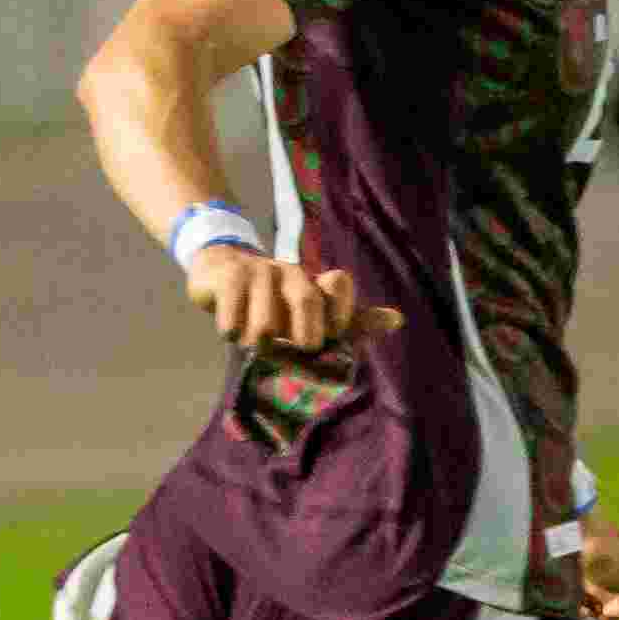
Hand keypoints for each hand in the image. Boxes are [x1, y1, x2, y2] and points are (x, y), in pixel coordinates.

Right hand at [186, 245, 399, 351]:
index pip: (338, 284)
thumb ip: (351, 324)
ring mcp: (260, 272)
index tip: (333, 333)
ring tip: (255, 343)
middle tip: (297, 348)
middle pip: (306, 299)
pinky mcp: (230, 275)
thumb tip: (398, 320)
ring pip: (265, 322)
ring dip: (260, 341)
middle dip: (304, 332)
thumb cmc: (273, 304)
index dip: (340, 310)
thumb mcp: (311, 317)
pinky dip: (233, 329)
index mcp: (314, 285)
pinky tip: (232, 330)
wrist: (221, 271)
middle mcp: (291, 274)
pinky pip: (234, 312)